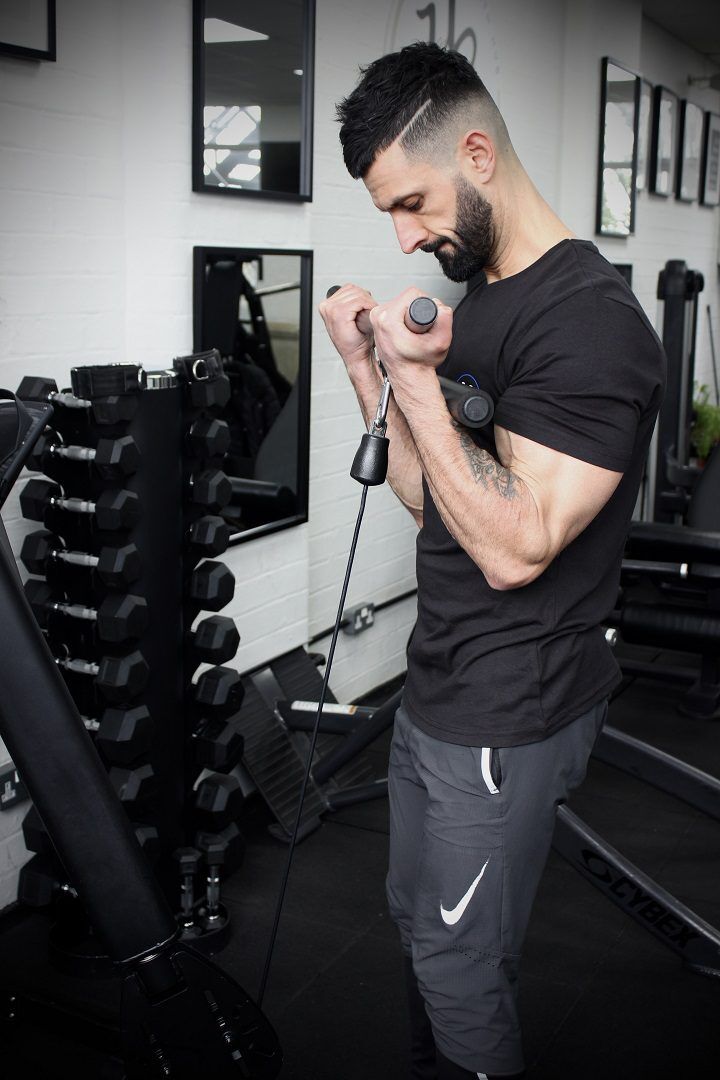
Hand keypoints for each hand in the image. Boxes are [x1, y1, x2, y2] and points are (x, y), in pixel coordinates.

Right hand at [318, 284, 376, 369]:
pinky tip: (368, 316)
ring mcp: (331, 309)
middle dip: (366, 298)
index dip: (362, 296)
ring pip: (357, 294)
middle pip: (353, 289)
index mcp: (326, 306)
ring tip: (369, 315)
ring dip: (368, 303)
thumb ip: (353, 303)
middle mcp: (326, 306)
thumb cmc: (356, 340)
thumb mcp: (352, 317)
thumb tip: (365, 291)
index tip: (367, 307)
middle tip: (370, 311)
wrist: (356, 356)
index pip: (348, 288)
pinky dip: (368, 306)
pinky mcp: (339, 313)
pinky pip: (359, 301)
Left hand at [369, 287, 452, 401]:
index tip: (425, 323)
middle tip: (419, 329)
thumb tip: (440, 306)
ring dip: (410, 312)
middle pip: (405, 297)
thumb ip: (445, 319)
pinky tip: (406, 329)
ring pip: (400, 302)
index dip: (426, 304)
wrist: (409, 376)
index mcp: (387, 320)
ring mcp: (375, 319)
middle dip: (417, 309)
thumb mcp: (441, 342)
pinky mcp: (377, 321)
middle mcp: (378, 317)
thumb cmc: (419, 364)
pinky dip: (403, 315)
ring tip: (413, 330)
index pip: (412, 294)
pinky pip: (394, 308)